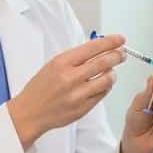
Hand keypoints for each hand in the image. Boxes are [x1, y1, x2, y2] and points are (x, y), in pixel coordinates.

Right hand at [7, 35, 125, 148]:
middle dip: (117, 56)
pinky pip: (102, 94)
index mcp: (62, 63)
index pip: (92, 48)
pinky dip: (106, 87)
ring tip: (111, 71)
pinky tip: (103, 84)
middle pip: (103, 63)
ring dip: (112, 74)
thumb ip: (75, 59)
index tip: (120, 39)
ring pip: (106, 79)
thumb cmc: (40, 88)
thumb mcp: (52, 66)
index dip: (110, 42)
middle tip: (122, 54)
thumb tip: (99, 50)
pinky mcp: (83, 108)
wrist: (30, 113)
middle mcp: (70, 78)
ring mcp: (77, 94)